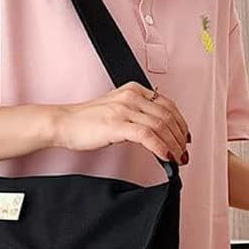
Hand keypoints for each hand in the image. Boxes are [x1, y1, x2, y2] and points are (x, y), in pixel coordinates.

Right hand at [52, 81, 190, 164]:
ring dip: (173, 145)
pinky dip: (160, 147)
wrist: (64, 123)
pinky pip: (147, 135)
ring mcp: (124, 109)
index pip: (167, 105)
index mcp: (134, 90)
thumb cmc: (86, 120)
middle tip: (183, 152)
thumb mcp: (117, 110)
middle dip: (179, 137)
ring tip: (177, 158)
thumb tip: (156, 131)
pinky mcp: (117, 124)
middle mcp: (132, 96)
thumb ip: (136, 115)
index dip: (180, 123)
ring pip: (160, 126)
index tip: (184, 137)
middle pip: (167, 116)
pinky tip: (165, 156)